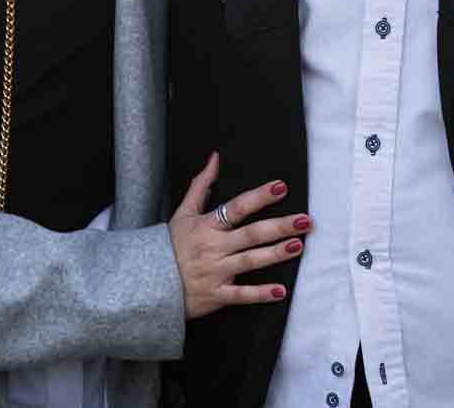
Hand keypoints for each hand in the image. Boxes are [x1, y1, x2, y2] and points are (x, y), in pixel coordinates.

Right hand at [168, 152, 307, 317]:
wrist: (148, 283)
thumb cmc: (170, 246)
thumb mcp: (182, 213)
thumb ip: (200, 185)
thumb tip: (215, 158)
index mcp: (207, 226)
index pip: (237, 207)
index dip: (259, 197)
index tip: (280, 187)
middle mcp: (214, 247)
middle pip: (251, 234)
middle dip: (279, 226)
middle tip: (305, 220)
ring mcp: (215, 272)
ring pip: (250, 261)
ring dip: (275, 254)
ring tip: (298, 245)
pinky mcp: (216, 295)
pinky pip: (241, 295)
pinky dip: (260, 293)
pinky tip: (280, 291)